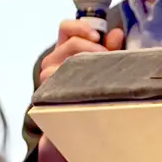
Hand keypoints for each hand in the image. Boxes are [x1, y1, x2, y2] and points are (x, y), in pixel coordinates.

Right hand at [33, 20, 125, 161]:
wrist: (73, 134)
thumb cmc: (90, 97)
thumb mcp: (102, 71)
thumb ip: (109, 51)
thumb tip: (117, 33)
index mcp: (64, 51)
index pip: (65, 28)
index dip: (80, 26)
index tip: (98, 35)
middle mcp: (51, 64)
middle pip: (68, 44)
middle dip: (90, 48)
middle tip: (106, 59)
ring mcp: (46, 83)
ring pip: (59, 65)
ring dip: (83, 67)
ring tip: (99, 76)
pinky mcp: (45, 101)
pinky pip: (54, 89)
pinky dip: (72, 86)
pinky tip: (86, 92)